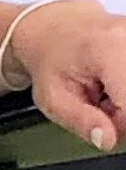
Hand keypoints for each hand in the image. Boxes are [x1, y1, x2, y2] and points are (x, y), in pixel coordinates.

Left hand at [8, 0, 125, 151]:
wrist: (50, 30)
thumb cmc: (50, 60)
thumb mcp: (53, 98)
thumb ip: (81, 121)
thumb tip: (106, 140)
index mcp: (109, 50)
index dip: (118, 123)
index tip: (101, 120)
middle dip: (122, 112)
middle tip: (98, 103)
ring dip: (124, 101)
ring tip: (103, 91)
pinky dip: (124, 90)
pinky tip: (113, 84)